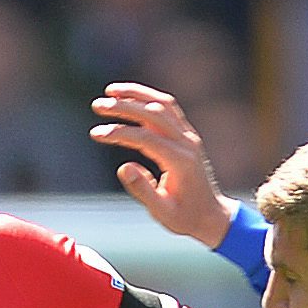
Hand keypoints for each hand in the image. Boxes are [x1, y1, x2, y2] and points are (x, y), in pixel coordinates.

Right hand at [90, 84, 232, 247]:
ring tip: (111, 91)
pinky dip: (148, 98)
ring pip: (163, 104)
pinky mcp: (186, 134)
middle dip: (124, 106)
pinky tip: (130, 96)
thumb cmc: (185, 217)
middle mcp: (186, 143)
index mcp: (180, 162)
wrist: (211, 214)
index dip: (119, 133)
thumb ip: (143, 190)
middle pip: (154, 114)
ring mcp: (188, 136)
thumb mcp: (162, 212)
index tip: (96, 133)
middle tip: (98, 105)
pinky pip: (168, 108)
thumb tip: (123, 167)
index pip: (145, 138)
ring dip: (137, 94)